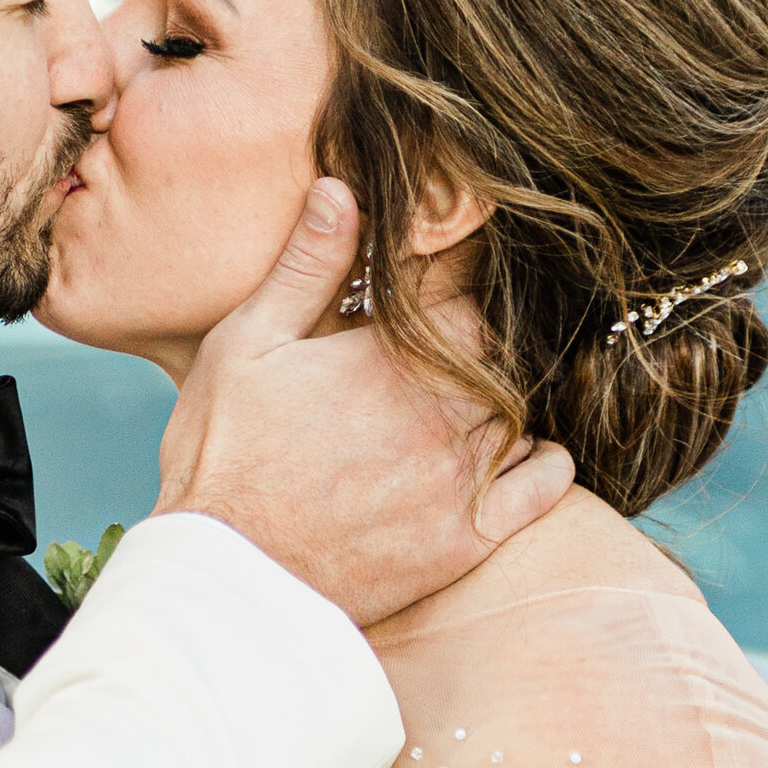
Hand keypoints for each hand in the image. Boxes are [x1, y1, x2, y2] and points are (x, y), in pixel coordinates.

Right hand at [151, 183, 572, 620]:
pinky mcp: (468, 538)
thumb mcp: (246, 346)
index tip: (437, 298)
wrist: (227, 577)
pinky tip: (520, 453)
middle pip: (501, 355)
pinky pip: (545, 486)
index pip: (467, 298)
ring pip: (522, 410)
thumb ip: (305, 267)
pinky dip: (543, 461)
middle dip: (478, 349)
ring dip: (504, 400)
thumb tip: (343, 190)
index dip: (455, 294)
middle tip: (448, 353)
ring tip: (470, 400)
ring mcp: (462, 478)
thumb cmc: (222, 458)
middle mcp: (443, 413)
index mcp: (394, 358)